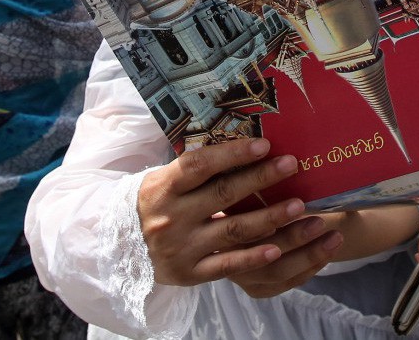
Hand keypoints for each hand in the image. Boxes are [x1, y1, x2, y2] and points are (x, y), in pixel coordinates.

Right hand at [137, 138, 341, 290]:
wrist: (118, 250)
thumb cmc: (154, 205)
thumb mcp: (163, 181)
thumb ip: (196, 170)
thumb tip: (243, 146)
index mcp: (163, 187)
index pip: (200, 165)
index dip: (233, 154)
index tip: (264, 144)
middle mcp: (171, 217)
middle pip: (223, 195)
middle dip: (261, 178)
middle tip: (292, 165)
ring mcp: (181, 248)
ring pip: (232, 230)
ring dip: (269, 217)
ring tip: (299, 206)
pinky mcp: (189, 274)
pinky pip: (226, 265)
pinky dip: (252, 257)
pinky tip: (278, 248)